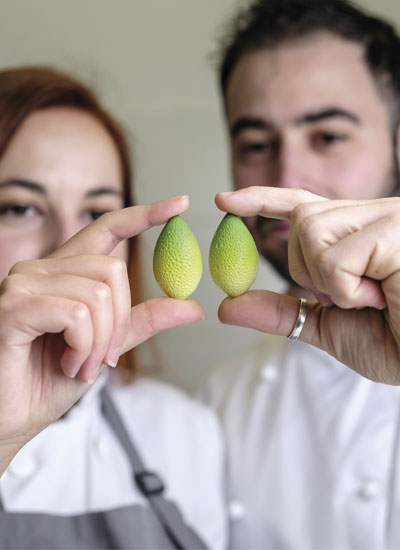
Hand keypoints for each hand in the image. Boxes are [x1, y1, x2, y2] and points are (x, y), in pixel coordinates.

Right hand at [0, 196, 202, 470]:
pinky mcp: (13, 306)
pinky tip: (67, 364)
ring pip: (97, 293)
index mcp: (64, 273)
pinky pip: (76, 312)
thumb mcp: (105, 347)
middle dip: (119, 322)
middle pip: (112, 269)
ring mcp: (23, 284)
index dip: (143, 214)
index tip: (179, 203)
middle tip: (105, 358)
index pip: (106, 228)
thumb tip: (191, 306)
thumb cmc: (48, 382)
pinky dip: (83, 346)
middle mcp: (41, 269)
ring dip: (100, 342)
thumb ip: (141, 321)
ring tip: (78, 365)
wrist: (8, 419)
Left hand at [215, 186, 399, 384]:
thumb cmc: (396, 342)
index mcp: (355, 234)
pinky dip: (346, 289)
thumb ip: (280, 312)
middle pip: (301, 222)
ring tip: (372, 296)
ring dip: (330, 281)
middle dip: (309, 270)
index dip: (262, 201)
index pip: (300, 205)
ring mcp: (388, 217)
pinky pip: (336, 256)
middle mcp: (373, 215)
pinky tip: (381, 296)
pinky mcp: (396, 230)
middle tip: (354, 297)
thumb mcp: (327, 327)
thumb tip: (228, 305)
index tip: (224, 201)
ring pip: (312, 231)